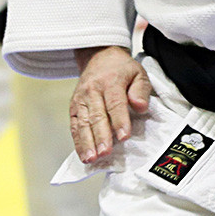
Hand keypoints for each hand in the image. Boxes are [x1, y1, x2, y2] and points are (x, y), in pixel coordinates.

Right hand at [70, 46, 151, 162]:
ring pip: (83, 123)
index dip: (120, 121)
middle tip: (105, 152)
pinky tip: (83, 154)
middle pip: (97, 115)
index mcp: (111, 81)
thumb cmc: (122, 69)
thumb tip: (141, 107)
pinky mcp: (74, 107)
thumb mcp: (138, 73)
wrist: (99, 57)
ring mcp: (80, 99)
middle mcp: (92, 90)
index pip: (115, 103)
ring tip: (92, 158)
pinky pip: (75, 125)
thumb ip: (141, 90)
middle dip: (101, 136)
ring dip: (87, 142)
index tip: (124, 136)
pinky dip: (78, 141)